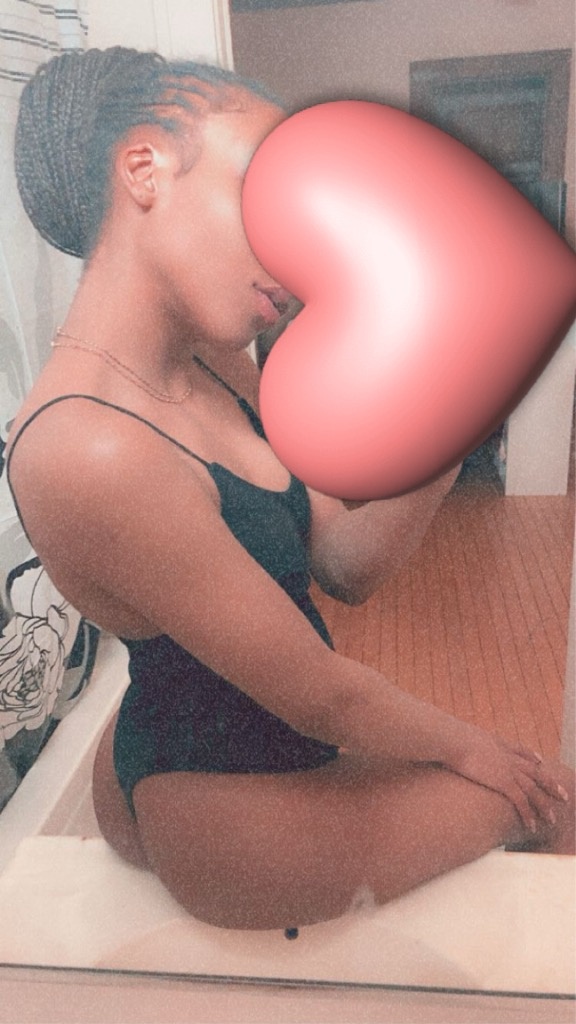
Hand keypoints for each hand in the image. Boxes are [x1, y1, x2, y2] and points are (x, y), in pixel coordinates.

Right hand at [446, 728, 567, 833]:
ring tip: (552, 819)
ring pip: (534, 790)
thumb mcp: (459, 736)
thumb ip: (461, 741)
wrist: (452, 739)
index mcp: (498, 744)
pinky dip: (529, 814)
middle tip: (562, 794)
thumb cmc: (448, 738)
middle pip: (535, 772)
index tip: (539, 762)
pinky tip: (532, 826)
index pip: (520, 751)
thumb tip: (449, 743)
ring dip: (544, 806)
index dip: (531, 757)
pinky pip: (522, 802)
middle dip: (550, 784)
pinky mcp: (503, 782)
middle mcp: (507, 757)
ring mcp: (508, 770)